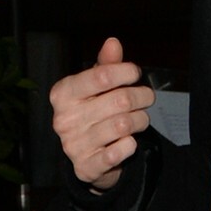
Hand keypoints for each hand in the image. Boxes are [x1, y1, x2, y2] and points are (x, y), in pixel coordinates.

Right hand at [50, 35, 154, 190]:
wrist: (87, 157)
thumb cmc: (93, 112)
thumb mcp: (96, 87)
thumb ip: (106, 65)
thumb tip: (113, 42)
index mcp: (63, 93)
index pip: (102, 75)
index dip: (127, 72)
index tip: (135, 73)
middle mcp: (64, 119)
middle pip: (120, 100)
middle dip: (141, 97)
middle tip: (146, 98)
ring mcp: (73, 145)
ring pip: (124, 125)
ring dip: (141, 120)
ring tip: (140, 119)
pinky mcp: (86, 167)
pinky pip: (119, 152)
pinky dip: (130, 145)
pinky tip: (129, 141)